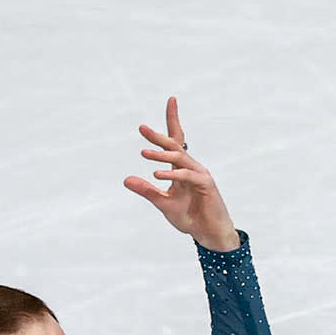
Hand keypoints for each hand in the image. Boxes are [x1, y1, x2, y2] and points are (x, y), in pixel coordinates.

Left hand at [122, 97, 240, 251]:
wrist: (209, 234)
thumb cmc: (190, 217)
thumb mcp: (163, 203)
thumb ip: (147, 191)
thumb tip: (126, 179)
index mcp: (181, 168)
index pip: (176, 140)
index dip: (173, 120)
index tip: (171, 100)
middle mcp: (191, 167)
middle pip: (175, 145)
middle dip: (159, 136)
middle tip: (142, 128)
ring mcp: (200, 174)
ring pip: (180, 158)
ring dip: (161, 155)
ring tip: (144, 154)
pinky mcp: (206, 185)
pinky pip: (187, 175)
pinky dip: (173, 174)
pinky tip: (158, 175)